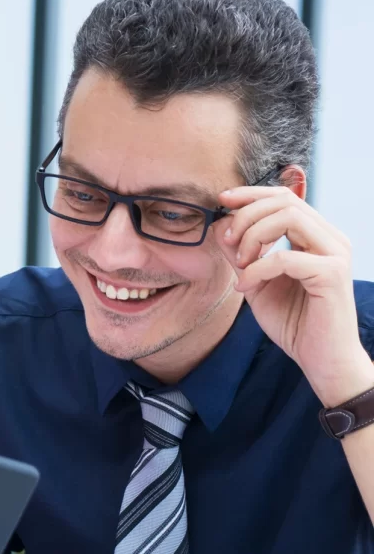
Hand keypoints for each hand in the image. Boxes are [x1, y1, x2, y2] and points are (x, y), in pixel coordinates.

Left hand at [218, 184, 373, 405]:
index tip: (222, 200)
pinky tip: (245, 287)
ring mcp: (335, 254)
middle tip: (227, 240)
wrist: (321, 360)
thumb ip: (241, 255)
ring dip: (253, 236)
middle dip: (246, 215)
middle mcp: (330, 239)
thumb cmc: (293, 322)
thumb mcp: (256, 283)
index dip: (251, 194)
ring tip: (240, 264)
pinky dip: (257, 269)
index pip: (285, 197)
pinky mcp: (332, 274)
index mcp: (316, 236)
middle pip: (285, 201)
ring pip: (289, 218)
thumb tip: (219, 227)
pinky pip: (285, 257)